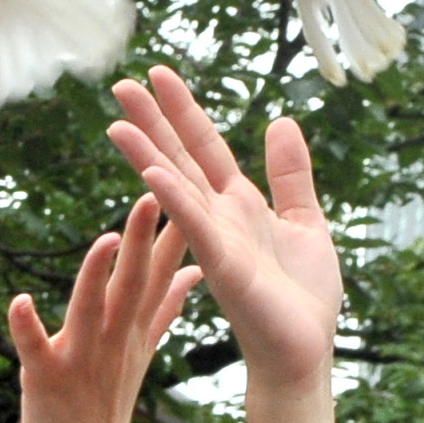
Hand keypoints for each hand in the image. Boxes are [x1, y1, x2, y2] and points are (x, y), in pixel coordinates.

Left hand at [10, 193, 199, 422]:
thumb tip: (191, 274)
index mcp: (134, 330)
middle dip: (143, 241)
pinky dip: (26, 326)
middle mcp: (112, 341)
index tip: (190, 188)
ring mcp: (80, 359)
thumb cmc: (107, 404)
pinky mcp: (44, 379)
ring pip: (89, 311)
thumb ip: (164, 307)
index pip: (160, 275)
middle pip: (131, 285)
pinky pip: (34, 349)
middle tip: (155, 192)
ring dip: (95, 277)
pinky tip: (19, 300)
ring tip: (104, 242)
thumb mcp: (142, 350)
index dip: (174, 234)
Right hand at [105, 68, 340, 395]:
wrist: (305, 348)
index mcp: (238, 205)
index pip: (203, 147)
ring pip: (176, 188)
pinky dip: (174, 198)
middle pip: (179, 159)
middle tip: (120, 85)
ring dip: (146, 155)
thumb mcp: (306, 219)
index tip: (158, 75)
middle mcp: (219, 217)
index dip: (182, 110)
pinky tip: (152, 172)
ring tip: (117, 124)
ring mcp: (216, 240)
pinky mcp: (223, 264)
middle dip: (151, 122)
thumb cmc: (304, 296)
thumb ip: (291, 173)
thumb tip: (281, 121)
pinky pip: (195, 225)